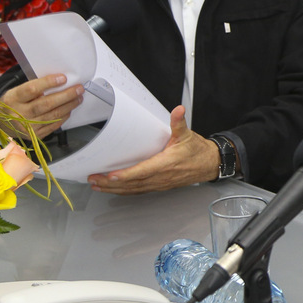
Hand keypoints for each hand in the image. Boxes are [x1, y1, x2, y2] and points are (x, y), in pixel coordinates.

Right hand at [0, 74, 83, 139]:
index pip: (32, 89)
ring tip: (78, 98)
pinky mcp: (34, 136)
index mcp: (13, 99)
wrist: (0, 124)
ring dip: (68, 106)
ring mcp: (27, 127)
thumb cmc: (12, 104)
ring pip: (52, 116)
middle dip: (66, 96)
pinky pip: (52, 126)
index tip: (63, 78)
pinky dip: (63, 117)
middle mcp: (19, 114)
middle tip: (78, 89)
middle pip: (46, 104)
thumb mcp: (16, 92)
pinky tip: (69, 110)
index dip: (48, 83)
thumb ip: (33, 88)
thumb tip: (58, 83)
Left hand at [88, 106, 218, 193]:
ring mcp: (160, 183)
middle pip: (133, 183)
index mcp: (166, 163)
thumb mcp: (187, 134)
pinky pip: (139, 191)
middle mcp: (161, 176)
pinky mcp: (159, 186)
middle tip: (94, 180)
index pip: (142, 171)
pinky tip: (114, 190)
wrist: (208, 164)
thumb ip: (179, 122)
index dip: (126, 175)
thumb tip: (178, 110)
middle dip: (111, 184)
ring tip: (97, 186)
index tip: (111, 176)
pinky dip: (124, 191)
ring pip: (134, 189)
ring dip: (114, 189)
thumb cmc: (197, 151)